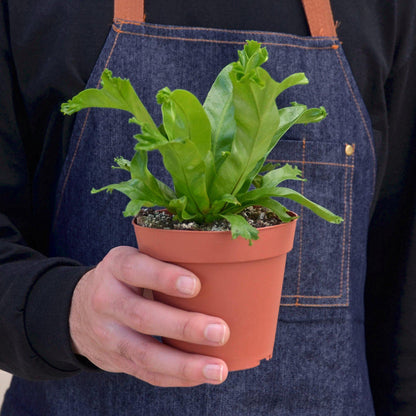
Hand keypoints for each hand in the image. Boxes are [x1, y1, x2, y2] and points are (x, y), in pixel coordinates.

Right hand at [69, 246, 229, 386]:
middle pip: (142, 316)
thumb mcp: (135, 259)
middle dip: (183, 326)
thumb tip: (223, 267)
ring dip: (184, 365)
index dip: (163, 277)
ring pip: (144, 354)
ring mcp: (107, 334)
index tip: (195, 285)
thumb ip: (165, 260)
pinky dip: (176, 377)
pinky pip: (146, 374)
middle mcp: (106, 300)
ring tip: (218, 369)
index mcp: (116, 266)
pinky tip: (202, 376)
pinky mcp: (114, 360)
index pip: (135, 269)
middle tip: (220, 331)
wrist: (79, 310)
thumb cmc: (125, 279)